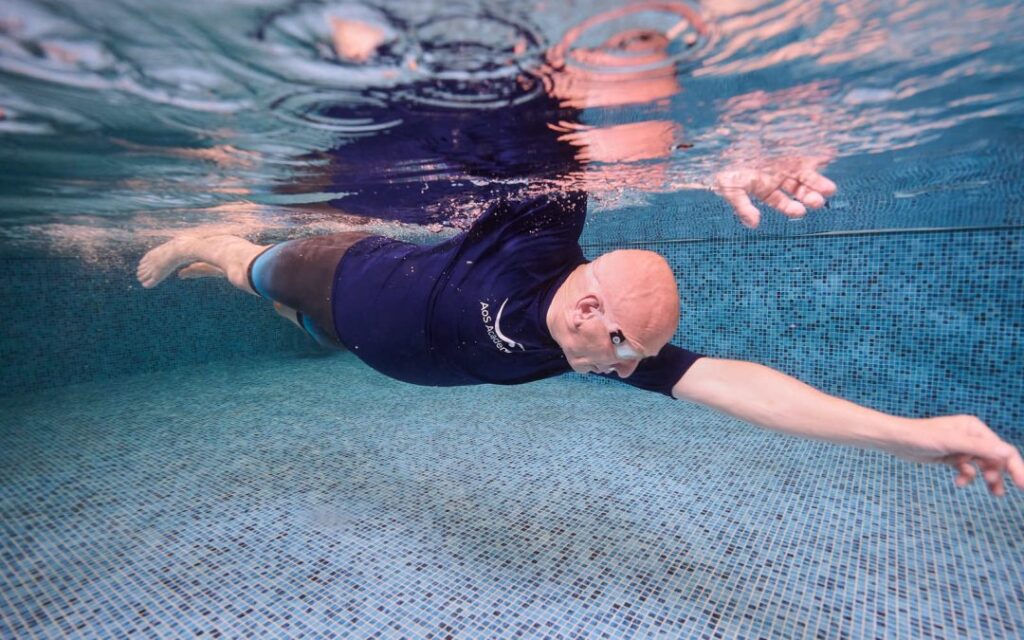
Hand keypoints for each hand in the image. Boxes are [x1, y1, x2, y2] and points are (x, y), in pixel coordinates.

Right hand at [714, 157, 836, 227]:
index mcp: (765, 188)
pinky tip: (828, 159)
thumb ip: (743, 207)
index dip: (791, 208)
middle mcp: (778, 177)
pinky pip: (808, 152)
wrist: (725, 141)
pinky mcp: (791, 146)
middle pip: (798, 190)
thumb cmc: (726, 167)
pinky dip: (819, 156)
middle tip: (818, 202)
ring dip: (817, 183)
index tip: (800, 212)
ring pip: (806, 175)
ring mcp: (786, 161)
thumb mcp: (731, 189)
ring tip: (830, 190)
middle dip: (809, 197)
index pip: (781, 202)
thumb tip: (754, 224)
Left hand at [886, 415, 1023, 496]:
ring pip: (982, 465)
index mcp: (974, 428)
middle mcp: (971, 436)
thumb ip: (980, 448)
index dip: (1015, 467)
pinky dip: (967, 476)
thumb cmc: (921, 437)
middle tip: (1003, 493)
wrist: (896, 440)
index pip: (1002, 449)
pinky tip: (959, 483)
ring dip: (988, 478)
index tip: (1023, 485)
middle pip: (995, 457)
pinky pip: (967, 469)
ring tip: (995, 493)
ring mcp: (961, 447)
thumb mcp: (952, 443)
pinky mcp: (951, 456)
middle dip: (1001, 474)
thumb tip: (1008, 453)